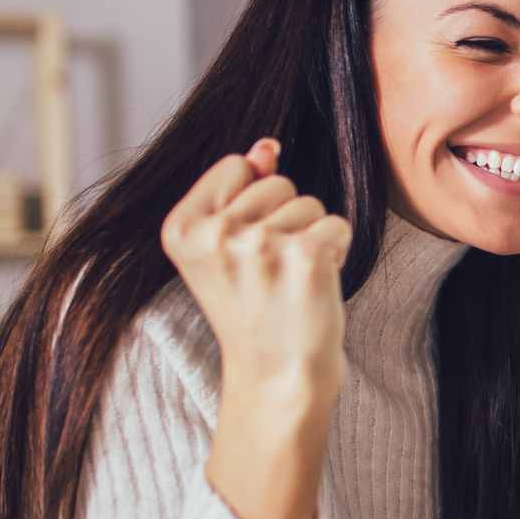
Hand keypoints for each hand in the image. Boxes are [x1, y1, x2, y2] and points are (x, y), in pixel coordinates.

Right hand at [160, 138, 351, 399]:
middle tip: (271, 271)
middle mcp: (214, 234)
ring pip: (309, 203)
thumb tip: (267, 144)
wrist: (276, 374)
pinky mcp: (305, 256)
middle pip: (277, 182)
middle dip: (285, 220)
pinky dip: (336, 251)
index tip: (244, 248)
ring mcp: (259, 245)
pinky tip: (315, 283)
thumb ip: (242, 189)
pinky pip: (337, 224)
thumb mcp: (228, 247)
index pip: (236, 166)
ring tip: (290, 279)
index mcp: (181, 228)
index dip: (253, 202)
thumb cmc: (255, 306)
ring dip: (311, 237)